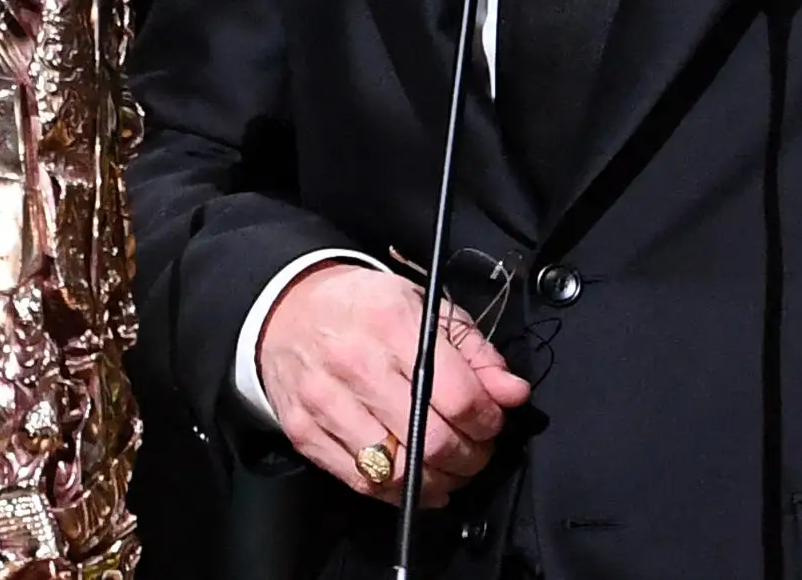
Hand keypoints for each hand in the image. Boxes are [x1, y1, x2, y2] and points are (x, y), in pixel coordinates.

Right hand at [257, 261, 530, 507]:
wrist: (287, 310)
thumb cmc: (366, 308)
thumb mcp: (425, 308)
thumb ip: (475, 351)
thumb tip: (514, 394)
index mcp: (393, 323)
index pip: (457, 394)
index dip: (487, 419)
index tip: (493, 421)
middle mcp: (356, 365)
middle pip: (430, 439)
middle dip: (468, 457)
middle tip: (478, 451)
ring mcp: (326, 404)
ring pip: (396, 471)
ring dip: (437, 482)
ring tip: (451, 471)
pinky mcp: (305, 434)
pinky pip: (361, 482)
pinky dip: (398, 492)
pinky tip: (418, 483)